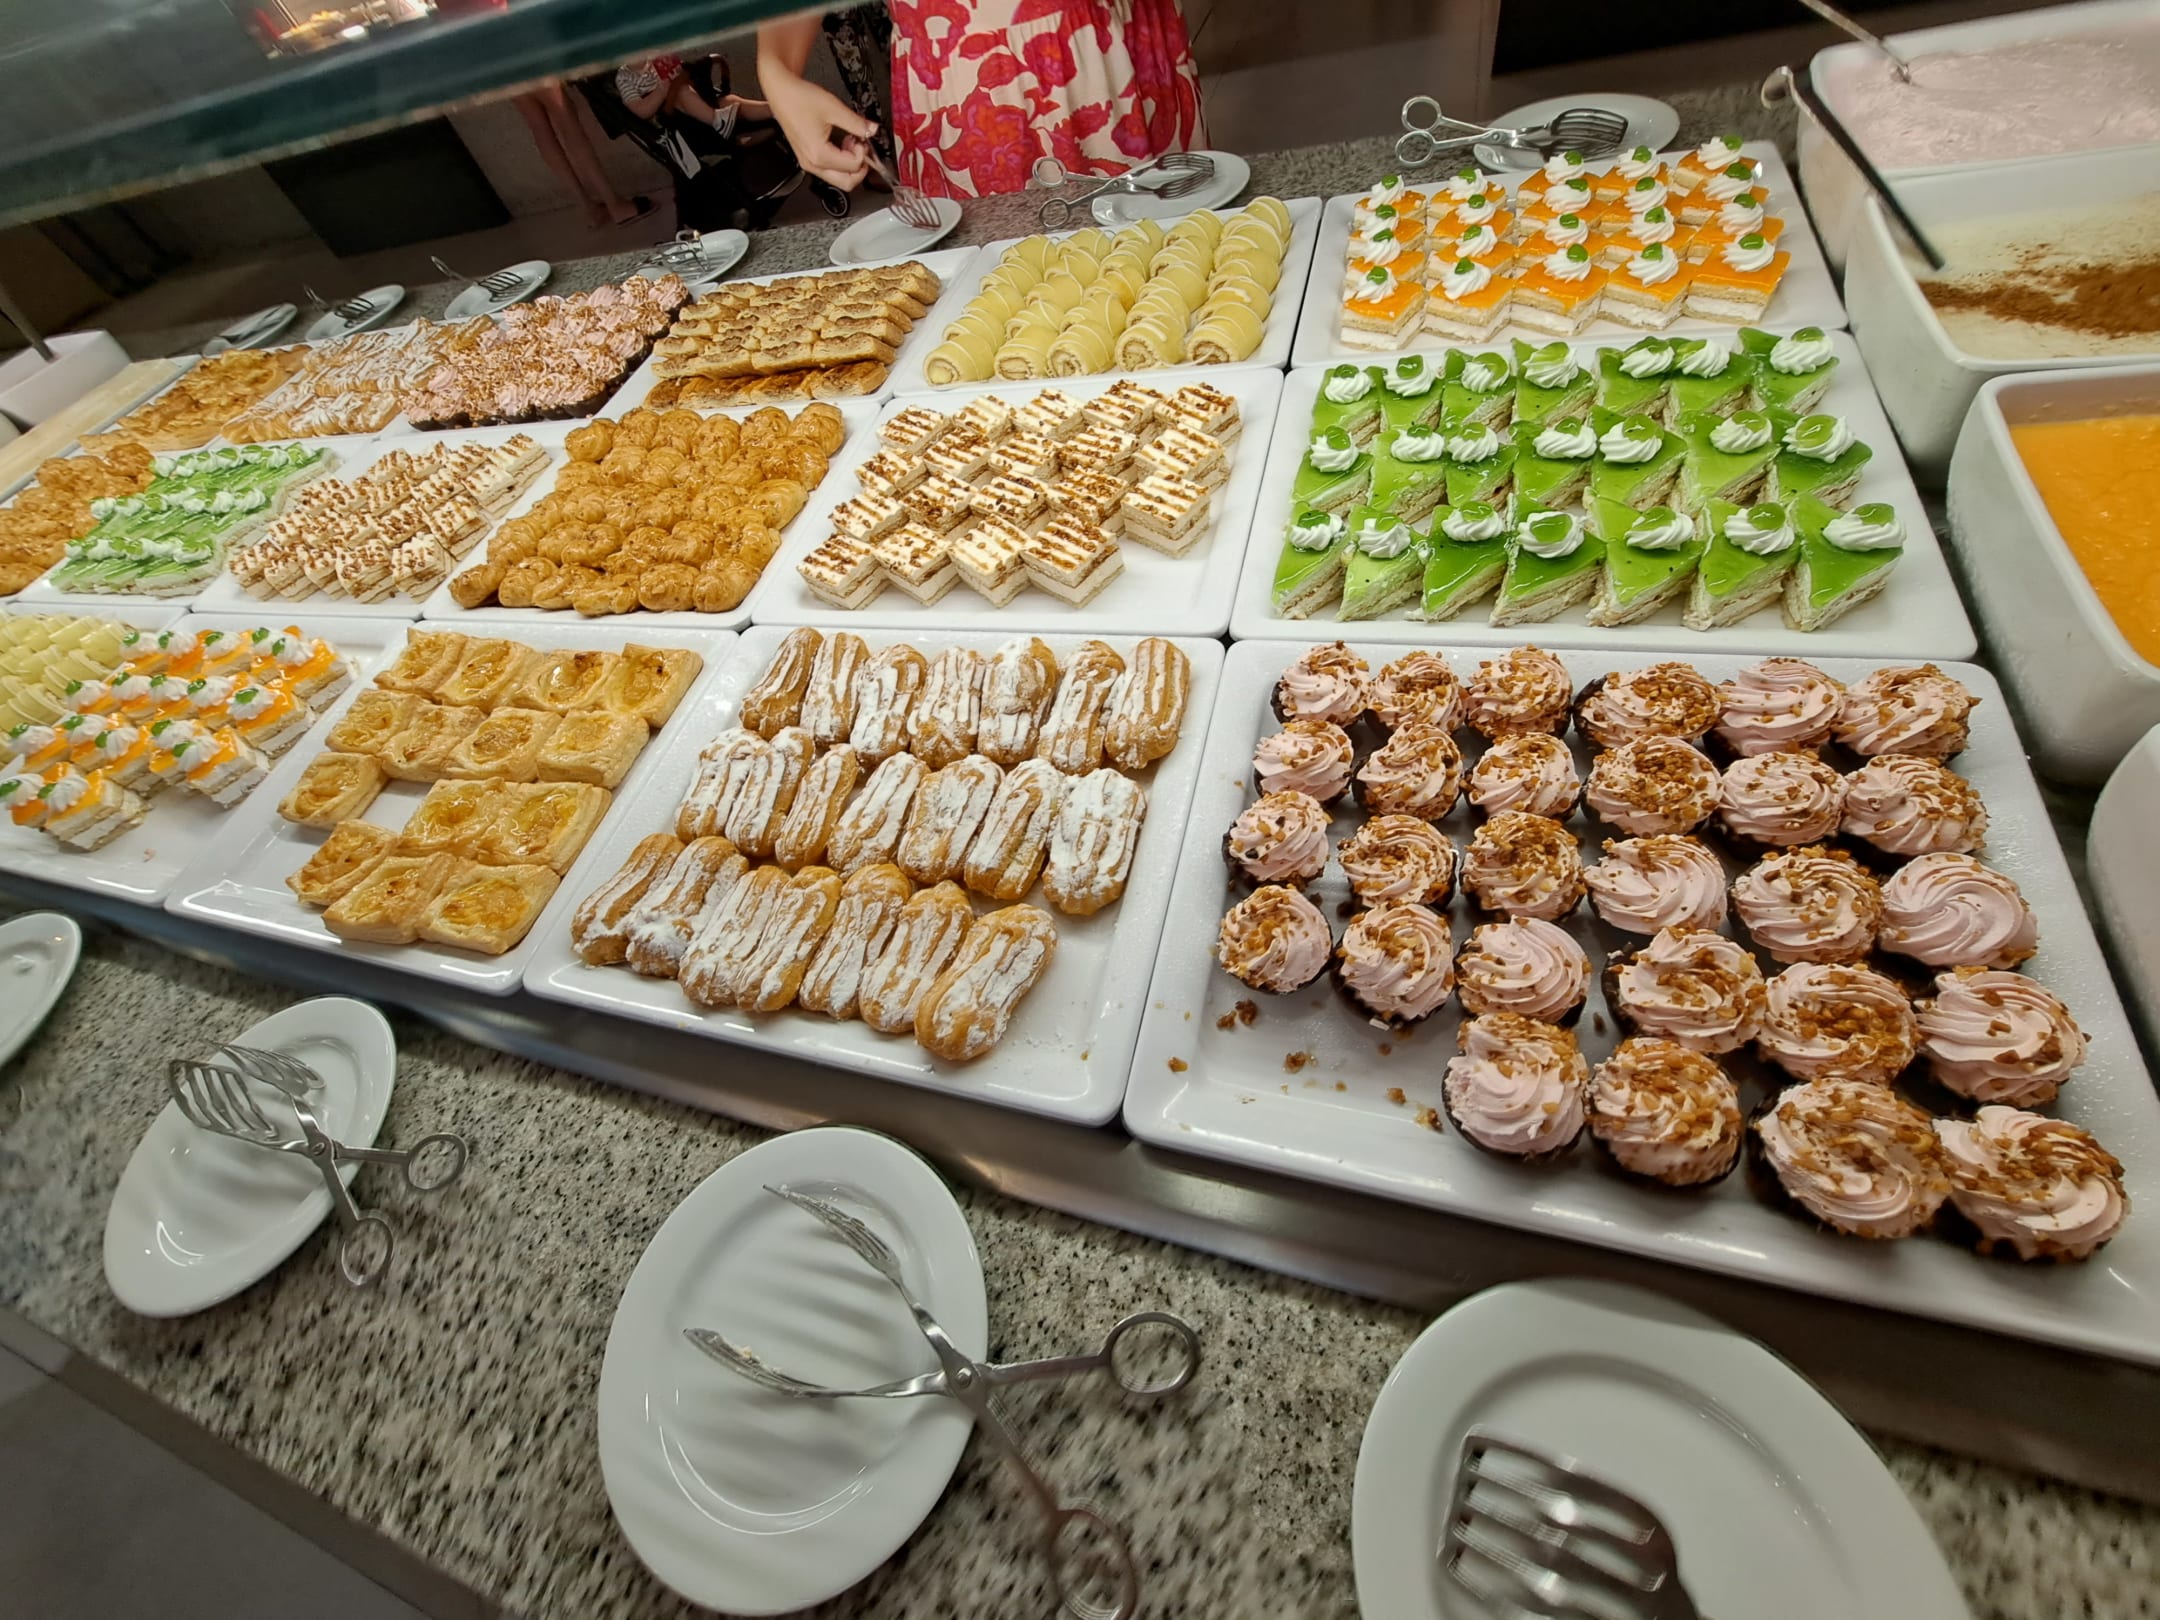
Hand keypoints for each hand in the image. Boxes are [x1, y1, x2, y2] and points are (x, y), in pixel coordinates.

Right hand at [761, 67, 874, 189]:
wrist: (781, 92)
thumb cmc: (800, 99)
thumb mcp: (834, 108)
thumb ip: (856, 123)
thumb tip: (872, 130)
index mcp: (819, 154)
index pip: (853, 166)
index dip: (863, 152)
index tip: (862, 137)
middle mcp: (812, 164)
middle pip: (846, 183)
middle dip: (859, 167)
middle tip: (861, 147)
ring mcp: (808, 163)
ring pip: (838, 179)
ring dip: (849, 164)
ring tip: (849, 142)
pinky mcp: (807, 159)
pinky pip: (829, 170)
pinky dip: (840, 162)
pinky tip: (841, 144)